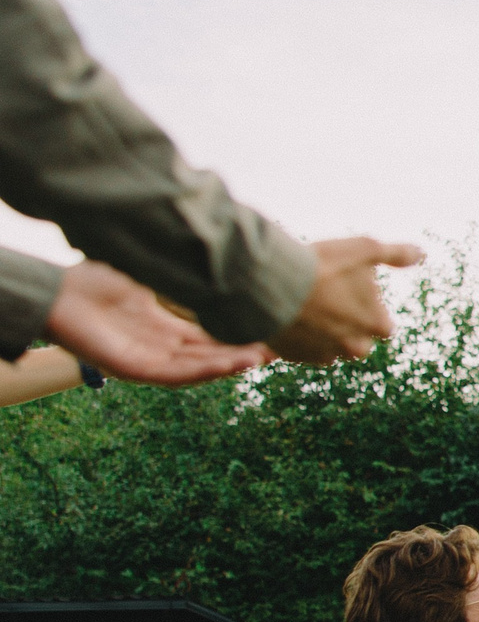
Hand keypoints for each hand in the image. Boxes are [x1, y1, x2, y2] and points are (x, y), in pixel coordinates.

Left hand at [45, 260, 271, 384]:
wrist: (55, 294)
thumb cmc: (92, 281)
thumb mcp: (148, 273)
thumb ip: (178, 270)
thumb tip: (214, 247)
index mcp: (161, 327)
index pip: (208, 335)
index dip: (238, 334)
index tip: (269, 326)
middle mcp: (158, 346)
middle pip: (209, 353)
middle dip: (244, 350)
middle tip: (280, 344)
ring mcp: (148, 360)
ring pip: (198, 366)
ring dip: (231, 363)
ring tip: (263, 356)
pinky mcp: (135, 369)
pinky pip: (177, 374)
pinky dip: (205, 370)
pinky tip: (230, 363)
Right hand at [266, 237, 423, 363]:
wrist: (271, 283)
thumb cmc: (323, 266)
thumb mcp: (367, 249)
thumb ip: (397, 254)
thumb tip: (420, 254)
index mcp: (377, 326)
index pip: (384, 326)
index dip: (371, 309)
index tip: (353, 294)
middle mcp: (354, 348)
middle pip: (359, 341)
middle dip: (350, 326)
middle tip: (331, 302)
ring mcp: (323, 355)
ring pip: (331, 348)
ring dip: (326, 334)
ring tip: (310, 309)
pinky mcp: (294, 357)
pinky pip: (303, 351)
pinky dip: (301, 338)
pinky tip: (292, 317)